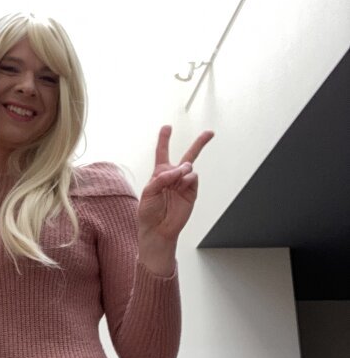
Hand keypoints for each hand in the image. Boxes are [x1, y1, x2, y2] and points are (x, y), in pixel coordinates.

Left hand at [137, 125, 213, 271]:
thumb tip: (180, 170)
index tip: (167, 127)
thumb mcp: (148, 192)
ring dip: (182, 169)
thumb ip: (161, 178)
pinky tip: (182, 185)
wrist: (158, 230)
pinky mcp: (192, 192)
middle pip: (188, 156)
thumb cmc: (148, 212)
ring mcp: (184, 184)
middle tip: (210, 133)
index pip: (162, 153)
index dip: (164, 139)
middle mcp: (173, 177)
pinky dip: (188, 179)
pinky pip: (193, 178)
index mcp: (159, 174)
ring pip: (189, 166)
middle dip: (199, 144)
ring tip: (176, 180)